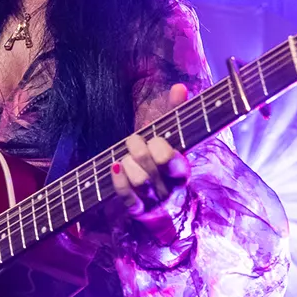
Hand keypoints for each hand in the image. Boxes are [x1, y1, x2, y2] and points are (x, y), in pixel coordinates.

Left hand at [111, 83, 191, 226]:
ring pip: (140, 181)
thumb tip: (180, 87)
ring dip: (129, 163)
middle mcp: (170, 187)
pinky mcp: (138, 209)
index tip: (155, 139)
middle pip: (154, 168)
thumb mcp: (170, 139)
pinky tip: (115, 166)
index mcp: (182, 169)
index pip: (173, 160)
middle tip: (134, 141)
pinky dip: (118, 180)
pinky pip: (127, 197)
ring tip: (126, 157)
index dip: (161, 148)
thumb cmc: (163, 162)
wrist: (162, 206)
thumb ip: (175, 113)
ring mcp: (154, 200)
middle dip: (140, 149)